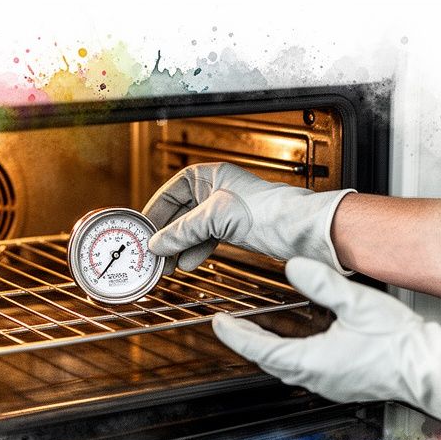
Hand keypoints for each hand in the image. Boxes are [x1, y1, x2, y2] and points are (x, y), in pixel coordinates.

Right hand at [142, 162, 354, 274]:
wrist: (297, 228)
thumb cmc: (267, 209)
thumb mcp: (215, 217)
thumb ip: (183, 231)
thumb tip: (157, 243)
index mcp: (210, 176)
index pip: (171, 190)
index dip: (155, 210)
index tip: (143, 229)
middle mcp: (216, 191)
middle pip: (180, 212)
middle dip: (166, 234)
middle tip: (151, 252)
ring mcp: (225, 210)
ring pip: (192, 229)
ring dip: (178, 246)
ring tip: (167, 263)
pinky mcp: (235, 229)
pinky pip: (206, 239)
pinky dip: (195, 251)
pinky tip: (188, 262)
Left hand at [211, 257, 440, 428]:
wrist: (432, 370)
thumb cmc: (401, 342)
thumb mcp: (356, 303)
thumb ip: (321, 283)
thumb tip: (293, 266)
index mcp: (313, 362)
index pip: (261, 350)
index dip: (236, 336)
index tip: (219, 323)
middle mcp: (317, 380)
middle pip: (270, 362)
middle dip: (249, 344)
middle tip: (232, 327)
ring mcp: (331, 386)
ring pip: (288, 370)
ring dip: (270, 352)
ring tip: (259, 335)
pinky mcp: (345, 386)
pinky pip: (307, 373)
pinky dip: (292, 357)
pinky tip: (300, 346)